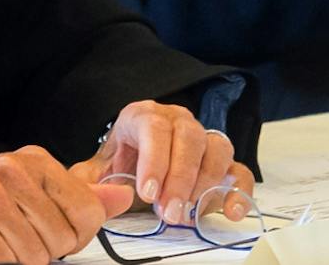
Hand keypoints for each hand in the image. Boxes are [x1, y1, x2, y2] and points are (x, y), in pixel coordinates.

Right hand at [0, 148, 116, 264]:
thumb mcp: (19, 191)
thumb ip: (72, 196)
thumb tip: (122, 197)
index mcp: (34, 161)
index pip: (87, 213)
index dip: (72, 239)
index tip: (48, 239)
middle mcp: (14, 170)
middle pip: (61, 240)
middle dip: (39, 254)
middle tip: (6, 242)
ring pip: (33, 257)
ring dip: (10, 263)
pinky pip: (0, 264)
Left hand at [75, 100, 253, 225]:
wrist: (136, 160)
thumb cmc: (120, 162)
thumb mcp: (97, 168)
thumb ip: (89, 180)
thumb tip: (91, 193)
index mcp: (144, 116)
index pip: (153, 128)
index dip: (154, 159)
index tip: (147, 192)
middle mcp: (178, 121)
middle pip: (189, 137)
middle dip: (180, 178)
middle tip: (168, 211)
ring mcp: (202, 139)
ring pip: (216, 149)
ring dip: (204, 184)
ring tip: (187, 212)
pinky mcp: (221, 161)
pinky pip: (238, 170)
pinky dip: (238, 191)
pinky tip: (231, 211)